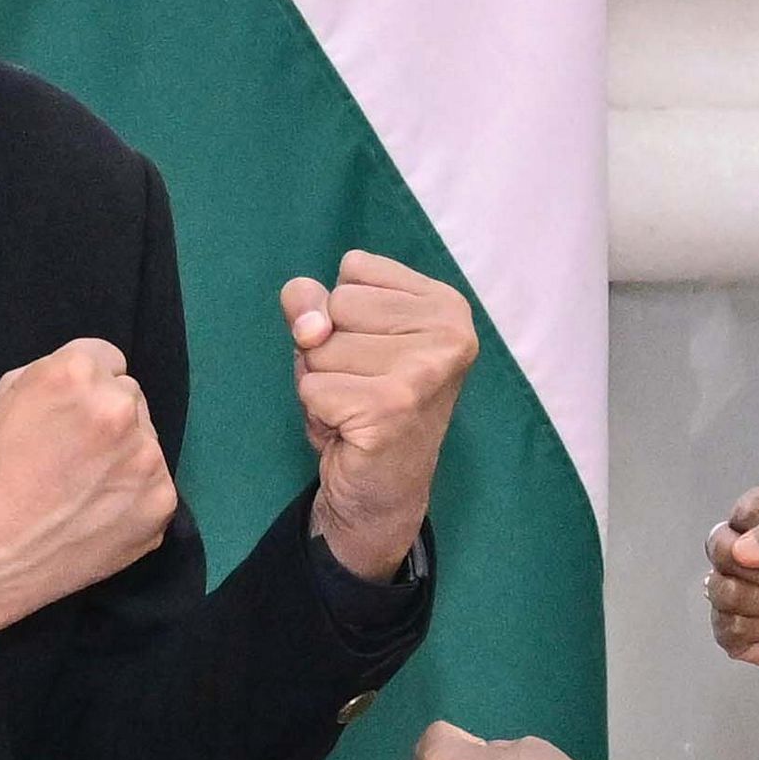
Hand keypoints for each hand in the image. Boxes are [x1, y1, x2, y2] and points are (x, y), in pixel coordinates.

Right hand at [0, 340, 177, 636]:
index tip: (70, 416)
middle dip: (108, 419)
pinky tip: (101, 512)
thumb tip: (96, 377)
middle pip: (130, 397)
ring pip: (147, 441)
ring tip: (86, 490)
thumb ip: (56, 373)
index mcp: (76, 373)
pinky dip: (134, 497)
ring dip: (126, 457)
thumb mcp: (8, 395)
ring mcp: (146, 457)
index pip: (108, 359)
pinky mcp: (161, 501)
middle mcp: (119, 407)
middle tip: (75, 457)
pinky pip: (155, 484)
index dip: (86, 388)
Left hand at [284, 251, 475, 579]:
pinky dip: (318, 412)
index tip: (374, 353)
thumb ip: (310, 301)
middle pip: (336, 304)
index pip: (354, 267)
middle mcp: (449, 331)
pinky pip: (313, 387)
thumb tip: (311, 327)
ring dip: (323, 382)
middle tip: (362, 386)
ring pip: (321, 347)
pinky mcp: (392, 407)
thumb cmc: (363, 403)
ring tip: (356, 407)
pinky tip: (351, 429)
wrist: (383, 492)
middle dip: (331, 348)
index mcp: (445, 303)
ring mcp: (425, 370)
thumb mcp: (334, 334)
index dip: (344, 313)